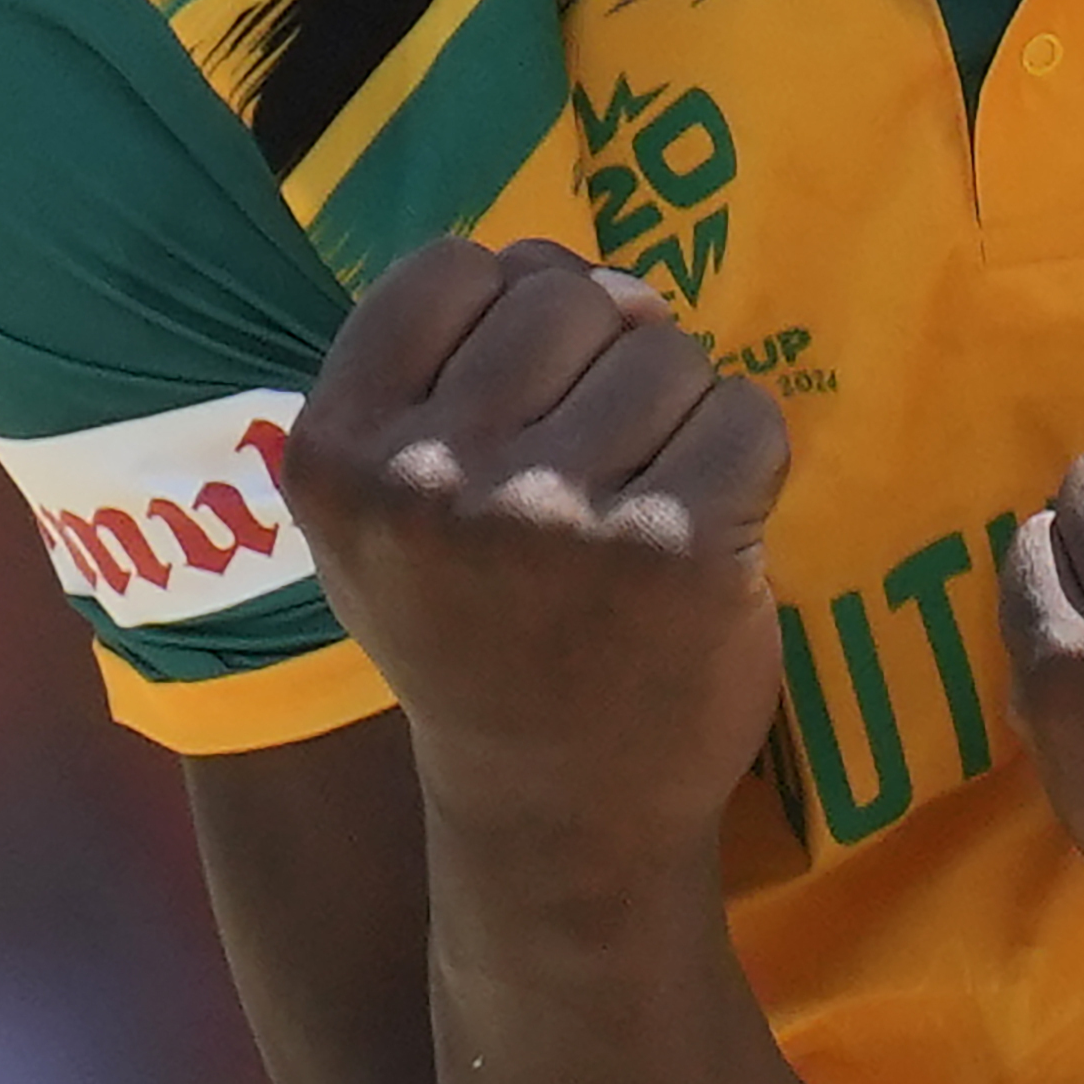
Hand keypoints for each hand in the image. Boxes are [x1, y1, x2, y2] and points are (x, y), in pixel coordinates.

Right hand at [287, 238, 792, 867]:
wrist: (558, 815)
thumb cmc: (480, 635)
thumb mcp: (394, 507)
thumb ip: (453, 368)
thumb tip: (600, 279)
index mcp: (338, 456)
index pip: (448, 268)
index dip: (509, 312)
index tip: (519, 400)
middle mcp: (430, 480)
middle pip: (567, 295)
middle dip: (604, 358)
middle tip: (593, 468)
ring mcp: (554, 516)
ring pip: (666, 351)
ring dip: (678, 416)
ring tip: (641, 510)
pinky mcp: (675, 549)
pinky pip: (745, 414)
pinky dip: (746, 461)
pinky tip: (704, 537)